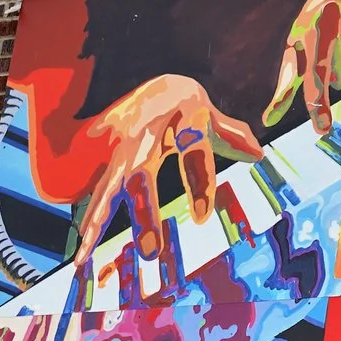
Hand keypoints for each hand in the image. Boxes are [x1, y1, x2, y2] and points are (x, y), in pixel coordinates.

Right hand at [73, 75, 262, 263]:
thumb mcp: (208, 111)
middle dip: (142, 214)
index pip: (192, 151)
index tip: (201, 218)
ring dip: (100, 222)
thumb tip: (257, 154)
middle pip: (139, 178)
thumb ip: (231, 134)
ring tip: (87, 255)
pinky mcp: (109, 162)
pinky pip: (99, 192)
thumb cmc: (183, 103)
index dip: (198, 182)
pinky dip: (91, 219)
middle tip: (150, 252)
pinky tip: (83, 248)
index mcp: (175, 120)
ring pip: (110, 188)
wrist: (148, 86)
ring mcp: (122, 150)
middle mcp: (143, 138)